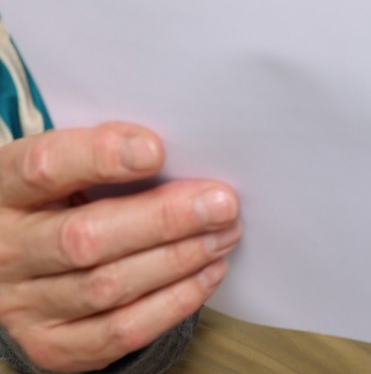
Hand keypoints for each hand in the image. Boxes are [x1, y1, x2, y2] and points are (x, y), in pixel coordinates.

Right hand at [0, 125, 240, 372]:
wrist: (20, 263)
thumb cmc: (61, 198)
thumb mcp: (65, 166)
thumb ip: (106, 154)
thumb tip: (174, 151)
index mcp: (4, 189)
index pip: (43, 168)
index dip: (100, 157)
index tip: (156, 151)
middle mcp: (5, 249)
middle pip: (84, 239)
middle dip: (163, 220)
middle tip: (221, 204)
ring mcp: (22, 303)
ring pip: (106, 287)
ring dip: (178, 260)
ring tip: (224, 235)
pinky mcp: (51, 344)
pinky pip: (118, 331)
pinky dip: (172, 303)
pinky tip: (207, 273)